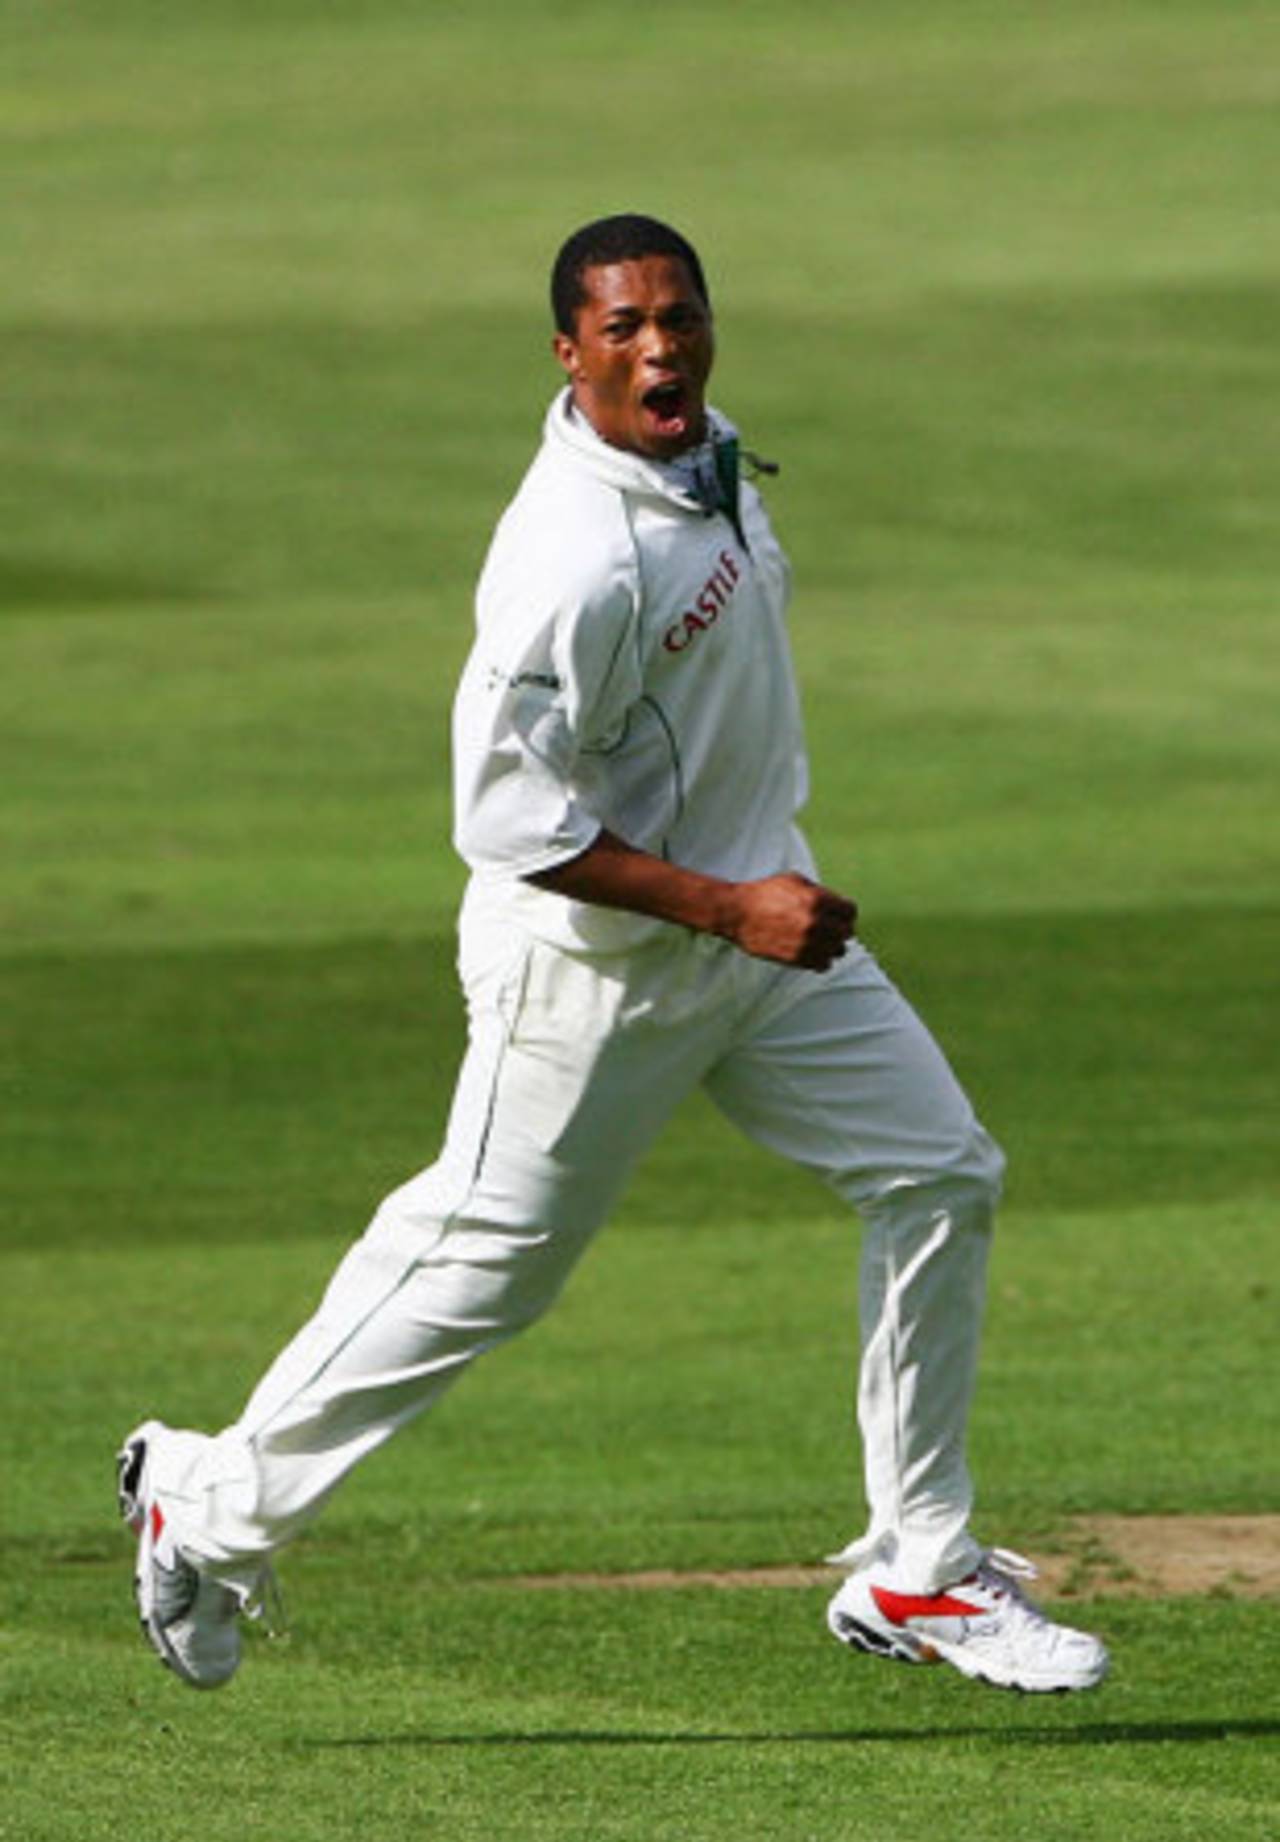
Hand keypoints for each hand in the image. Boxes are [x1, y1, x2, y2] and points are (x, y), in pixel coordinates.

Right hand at [722, 873, 856, 970]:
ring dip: (832, 945)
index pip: (850, 911)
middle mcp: (816, 922)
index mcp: (817, 900)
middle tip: (830, 928)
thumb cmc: (765, 894)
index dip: (845, 912)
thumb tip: (836, 904)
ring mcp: (807, 943)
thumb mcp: (794, 880)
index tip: (838, 914)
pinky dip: (822, 959)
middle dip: (840, 928)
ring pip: (838, 951)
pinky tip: (813, 951)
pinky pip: (824, 965)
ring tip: (821, 941)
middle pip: (847, 932)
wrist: (737, 914)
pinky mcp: (797, 959)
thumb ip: (819, 892)